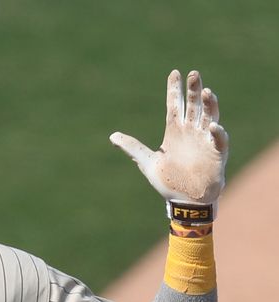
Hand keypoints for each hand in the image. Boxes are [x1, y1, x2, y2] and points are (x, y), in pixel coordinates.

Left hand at [109, 70, 227, 204]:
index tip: (175, 73)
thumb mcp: (147, 162)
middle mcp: (191, 132)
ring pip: (209, 116)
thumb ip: (133, 148)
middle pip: (193, 106)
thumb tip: (112, 136)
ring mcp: (205, 141)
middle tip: (193, 73)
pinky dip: (216, 132)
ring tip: (205, 92)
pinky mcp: (217, 153)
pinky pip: (218, 140)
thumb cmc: (168, 181)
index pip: (175, 106)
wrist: (185, 200)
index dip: (174, 90)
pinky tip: (211, 126)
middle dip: (193, 90)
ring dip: (209, 104)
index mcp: (174, 132)